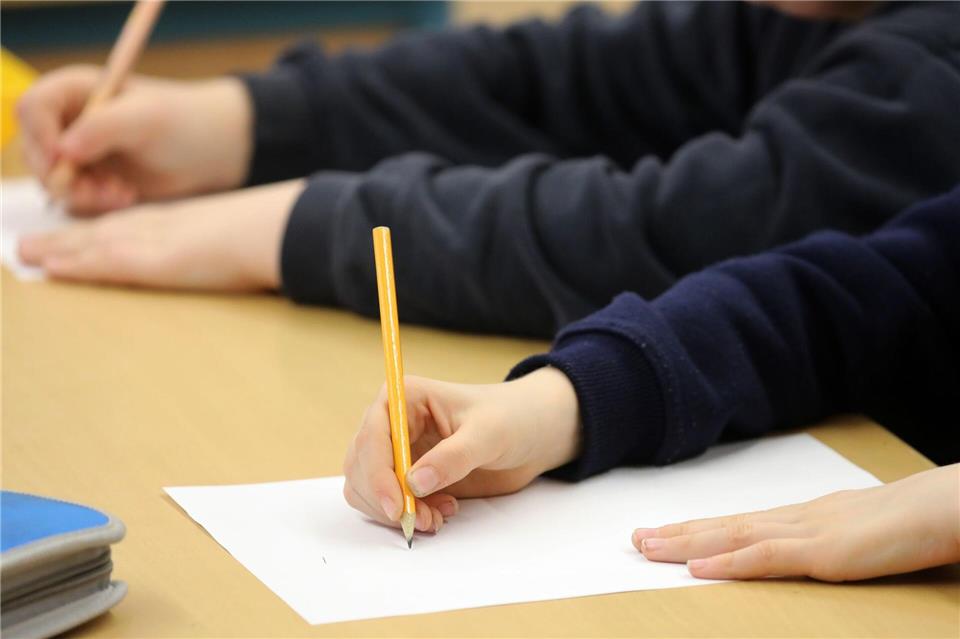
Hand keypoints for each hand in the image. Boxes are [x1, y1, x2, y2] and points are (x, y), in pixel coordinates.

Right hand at [17, 65, 251, 214]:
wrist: (215, 152)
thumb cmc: (186, 124)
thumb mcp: (148, 119)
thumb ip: (103, 126)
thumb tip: (63, 149)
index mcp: (77, 91)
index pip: (33, 107)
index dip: (40, 135)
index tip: (63, 161)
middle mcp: (71, 120)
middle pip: (34, 150)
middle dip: (62, 176)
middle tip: (100, 190)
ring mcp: (80, 152)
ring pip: (52, 180)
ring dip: (82, 194)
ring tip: (123, 194)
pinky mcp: (93, 179)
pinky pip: (75, 198)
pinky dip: (95, 204)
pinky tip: (127, 197)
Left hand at [17, 179, 302, 290]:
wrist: (281, 228)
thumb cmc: (274, 233)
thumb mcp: (245, 237)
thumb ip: (230, 246)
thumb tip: (238, 255)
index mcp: (183, 221)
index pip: (129, 224)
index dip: (97, 231)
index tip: (74, 238)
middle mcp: (162, 226)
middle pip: (104, 230)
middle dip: (66, 240)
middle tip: (30, 247)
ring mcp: (157, 241)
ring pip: (95, 243)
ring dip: (58, 250)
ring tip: (26, 255)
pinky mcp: (156, 261)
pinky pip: (106, 262)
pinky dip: (77, 264)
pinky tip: (52, 269)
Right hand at [343, 368, 580, 532]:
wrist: (531, 434)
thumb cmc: (511, 419)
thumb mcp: (488, 434)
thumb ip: (453, 457)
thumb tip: (413, 483)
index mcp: (404, 398)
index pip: (372, 437)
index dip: (377, 474)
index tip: (397, 507)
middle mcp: (391, 423)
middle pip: (361, 467)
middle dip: (387, 499)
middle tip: (423, 520)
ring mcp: (397, 451)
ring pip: (368, 489)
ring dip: (396, 512)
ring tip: (437, 517)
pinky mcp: (407, 477)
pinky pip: (388, 502)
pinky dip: (407, 515)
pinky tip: (442, 511)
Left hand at [634, 463, 959, 580]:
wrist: (946, 506)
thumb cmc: (911, 521)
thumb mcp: (861, 533)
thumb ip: (831, 540)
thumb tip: (811, 549)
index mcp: (804, 517)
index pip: (739, 523)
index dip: (698, 528)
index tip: (664, 531)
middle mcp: (795, 520)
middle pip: (724, 527)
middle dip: (677, 533)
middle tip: (635, 538)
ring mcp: (807, 534)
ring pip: (732, 537)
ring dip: (687, 543)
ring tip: (647, 547)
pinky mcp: (824, 553)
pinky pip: (767, 558)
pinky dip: (729, 563)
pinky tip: (698, 569)